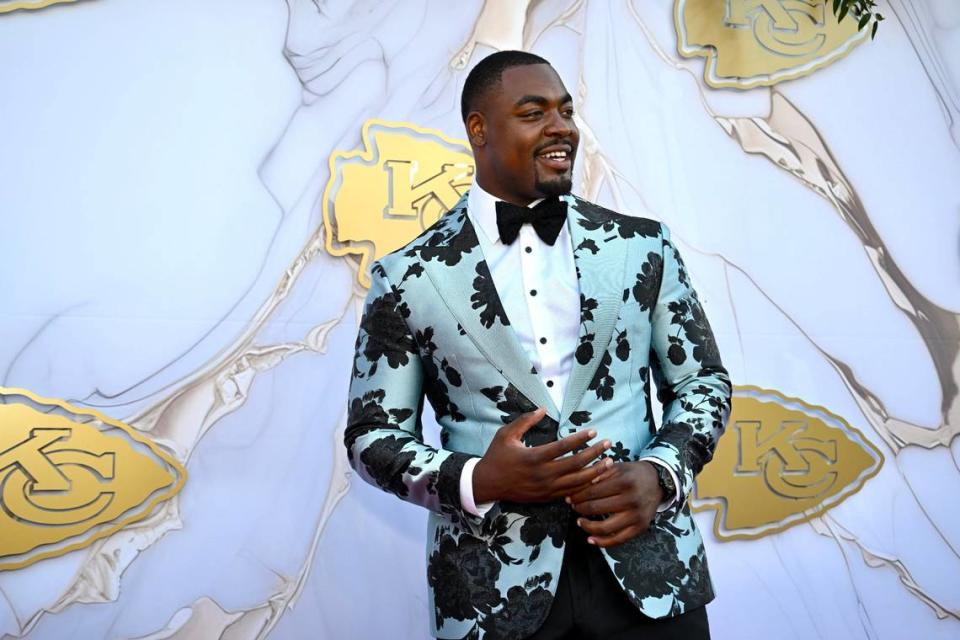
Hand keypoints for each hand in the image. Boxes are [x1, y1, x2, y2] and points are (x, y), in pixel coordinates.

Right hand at [472, 407, 611, 503]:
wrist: (488, 484)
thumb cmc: (497, 456)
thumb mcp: (506, 434)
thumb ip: (525, 421)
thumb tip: (542, 409)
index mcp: (534, 457)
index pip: (563, 446)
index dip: (580, 438)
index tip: (594, 431)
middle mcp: (543, 474)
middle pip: (575, 464)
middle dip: (595, 453)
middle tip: (608, 444)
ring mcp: (546, 488)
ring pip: (577, 482)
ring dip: (596, 472)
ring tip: (609, 462)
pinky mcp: (547, 497)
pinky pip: (571, 493)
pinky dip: (585, 487)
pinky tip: (596, 479)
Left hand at [566, 460, 664, 546]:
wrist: (657, 482)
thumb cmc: (632, 474)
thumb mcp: (617, 467)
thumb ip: (598, 474)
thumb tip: (578, 485)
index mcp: (623, 482)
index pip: (592, 491)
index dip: (577, 495)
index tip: (569, 497)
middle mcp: (631, 499)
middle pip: (596, 508)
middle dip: (580, 508)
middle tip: (573, 507)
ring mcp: (636, 515)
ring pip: (605, 527)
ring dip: (587, 526)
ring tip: (579, 521)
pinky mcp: (640, 528)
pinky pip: (618, 540)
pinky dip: (602, 542)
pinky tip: (590, 539)